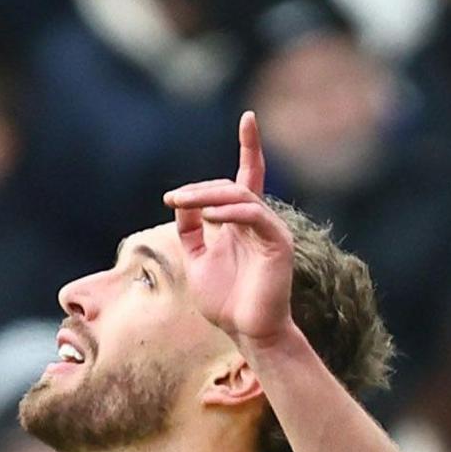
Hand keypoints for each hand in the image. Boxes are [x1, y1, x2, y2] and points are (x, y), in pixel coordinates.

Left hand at [163, 113, 297, 348]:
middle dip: (200, 189)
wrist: (247, 333)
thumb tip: (181, 203)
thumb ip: (190, 231)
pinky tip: (210, 216)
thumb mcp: (197, 260)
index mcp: (243, 222)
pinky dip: (231, 211)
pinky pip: (254, 215)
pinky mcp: (277, 244)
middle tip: (173, 198)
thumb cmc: (226, 302)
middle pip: (233, 185)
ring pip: (241, 196)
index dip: (250, 146)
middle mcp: (260, 221)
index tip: (248, 118)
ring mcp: (271, 231)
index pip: (248, 176)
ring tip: (180, 203)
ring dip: (207, 196)